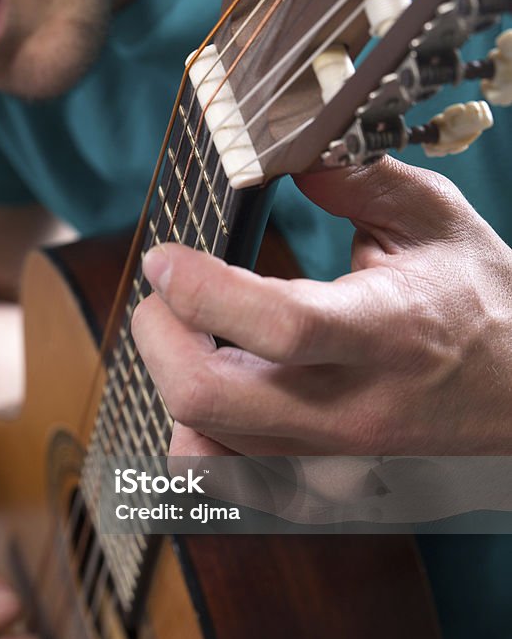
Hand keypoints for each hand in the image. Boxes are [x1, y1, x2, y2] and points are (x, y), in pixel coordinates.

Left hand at [132, 157, 511, 458]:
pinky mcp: (313, 483)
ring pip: (202, 444)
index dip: (201, 289)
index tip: (165, 256)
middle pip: (210, 397)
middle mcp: (351, 408)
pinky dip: (193, 433)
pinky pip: (221, 480)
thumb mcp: (437, 223)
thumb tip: (287, 155)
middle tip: (163, 294)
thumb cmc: (481, 305)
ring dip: (170, 381)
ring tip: (189, 336)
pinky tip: (214, 390)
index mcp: (387, 333)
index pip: (279, 326)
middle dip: (158, 337)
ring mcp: (328, 457)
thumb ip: (361, 180)